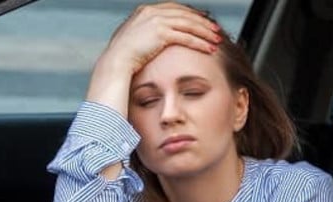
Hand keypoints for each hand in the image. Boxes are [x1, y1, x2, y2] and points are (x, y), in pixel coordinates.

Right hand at [103, 2, 220, 74]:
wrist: (116, 61)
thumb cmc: (123, 55)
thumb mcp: (134, 37)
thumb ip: (145, 32)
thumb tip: (153, 38)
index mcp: (145, 10)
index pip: (175, 8)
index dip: (191, 15)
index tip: (203, 21)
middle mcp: (152, 12)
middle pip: (185, 14)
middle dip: (203, 23)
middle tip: (215, 30)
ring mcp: (157, 21)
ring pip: (188, 25)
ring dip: (205, 32)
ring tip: (216, 40)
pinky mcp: (161, 33)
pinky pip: (186, 37)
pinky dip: (199, 42)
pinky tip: (208, 48)